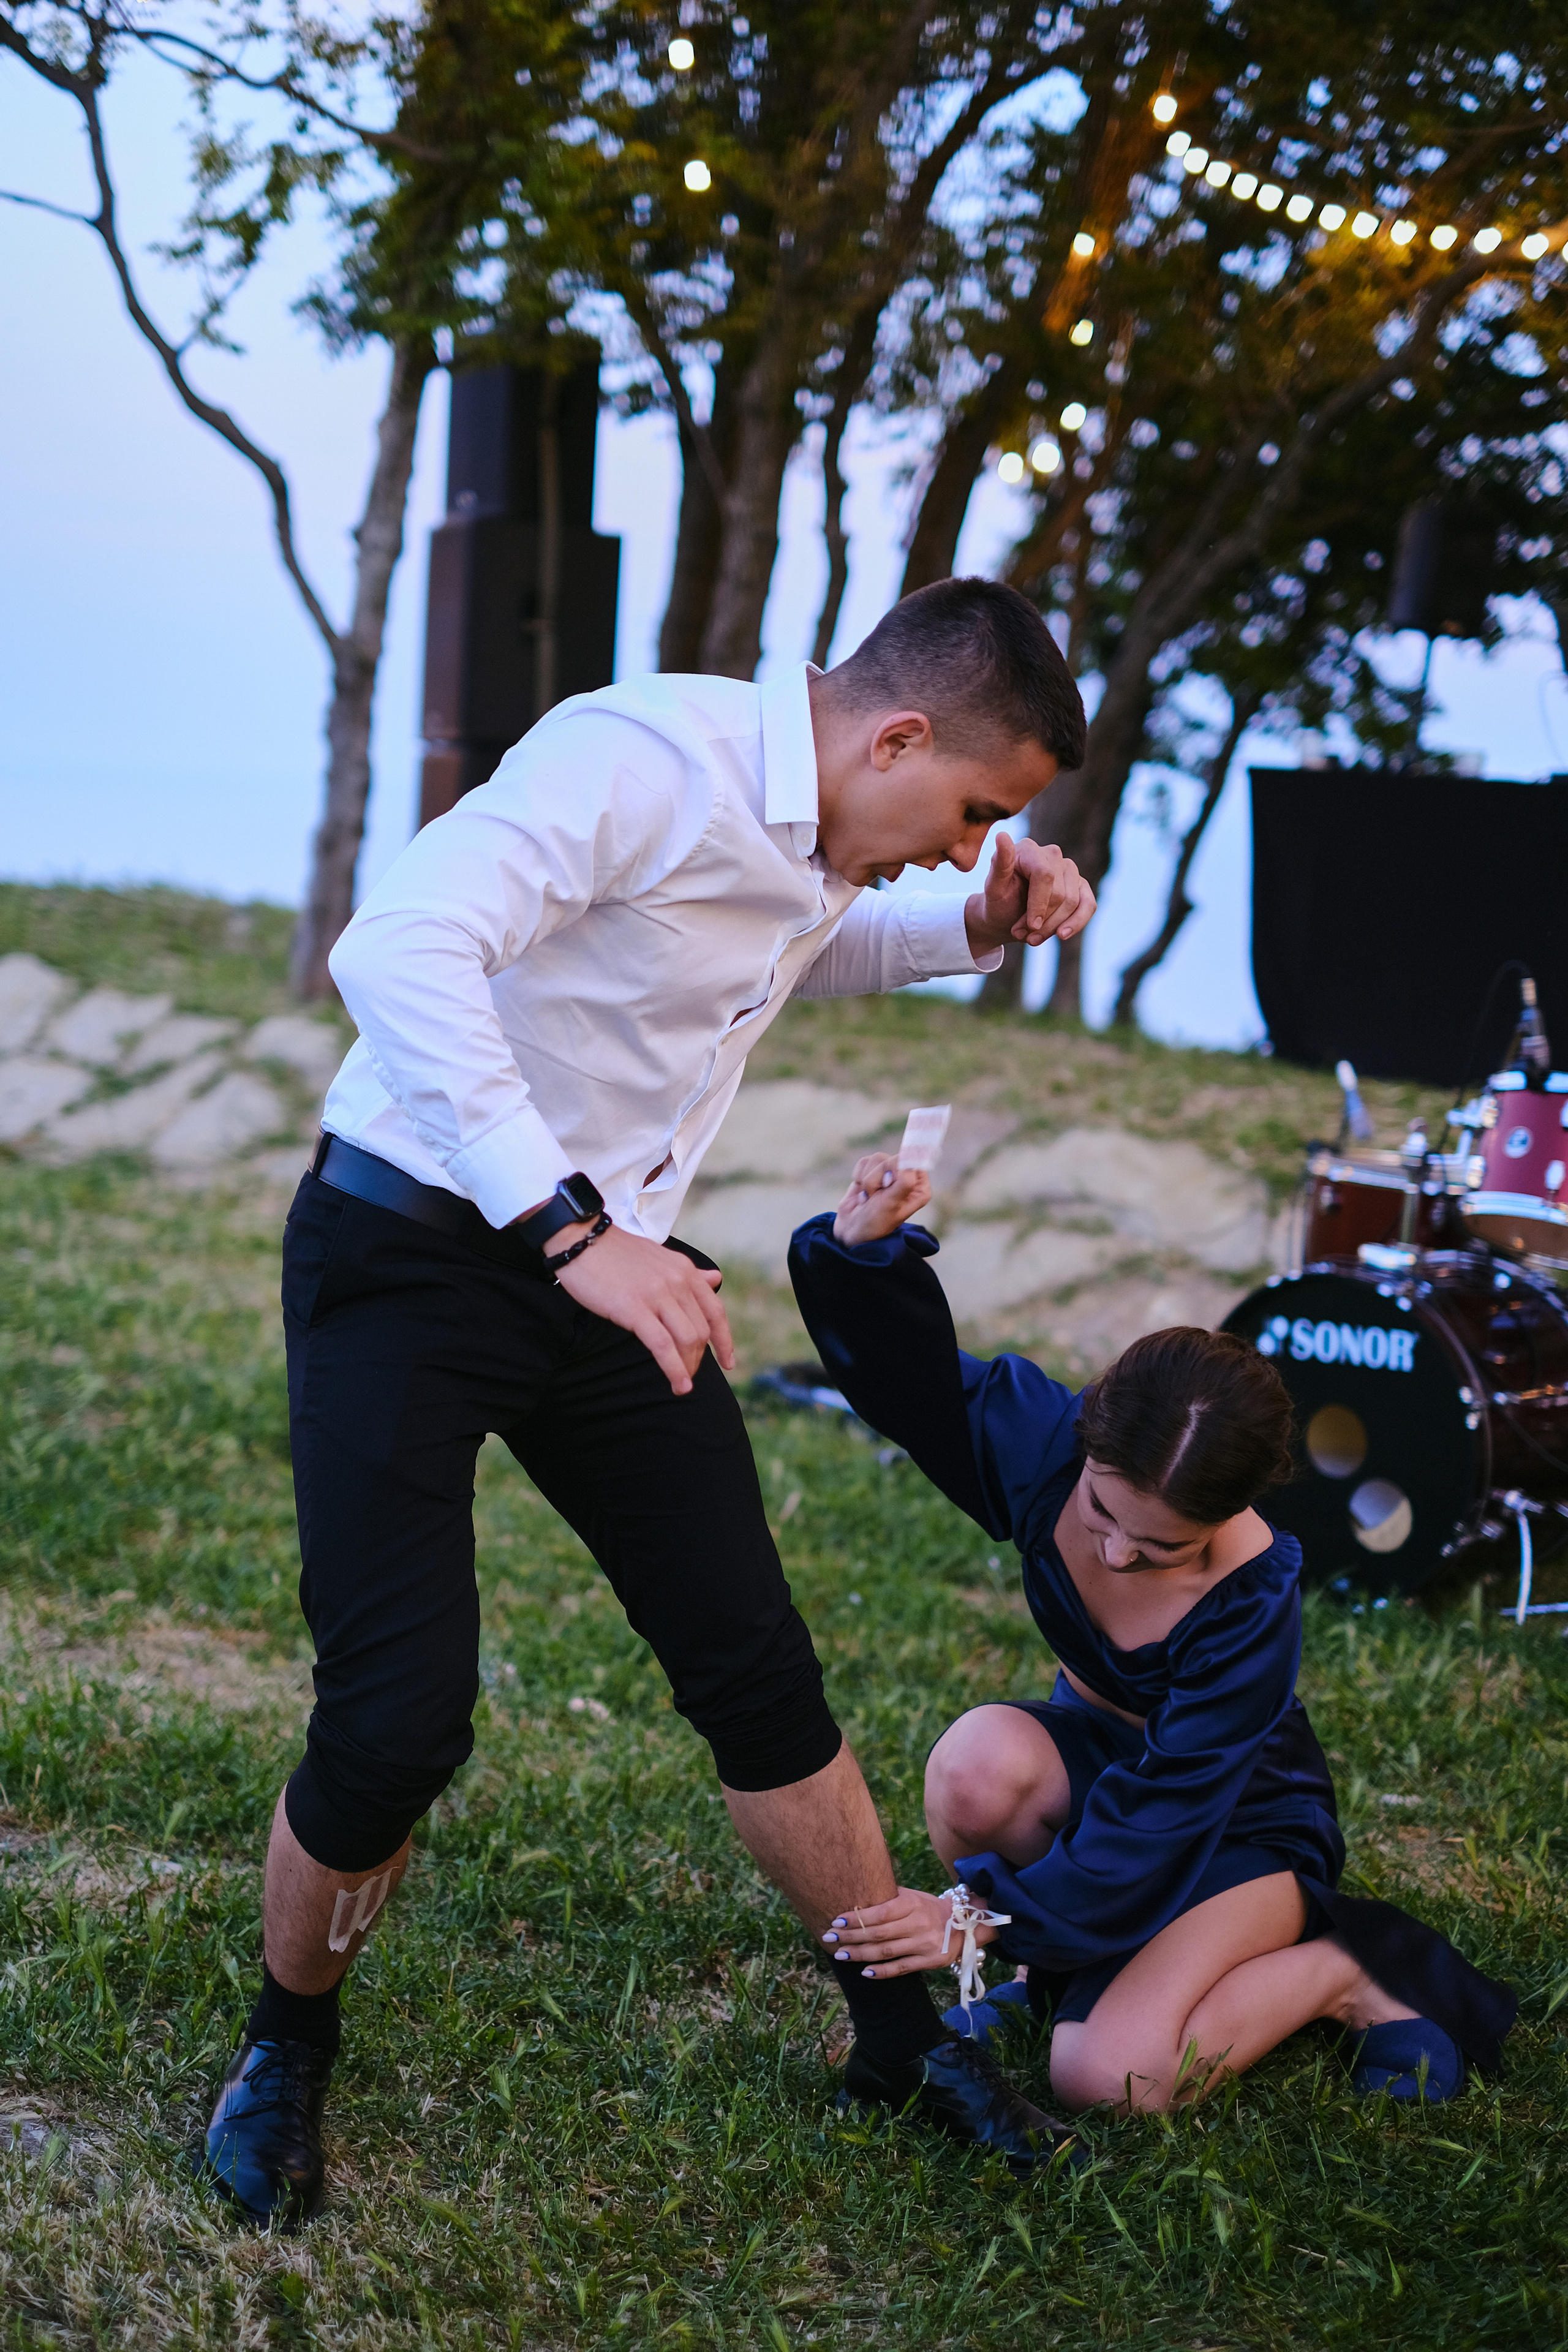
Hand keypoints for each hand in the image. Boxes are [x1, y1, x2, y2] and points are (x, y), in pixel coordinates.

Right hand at [547, 1223, 734, 1394]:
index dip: (725, 1341)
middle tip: (688, 1375)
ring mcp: (657, 1295)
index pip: (715, 1311)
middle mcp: (677, 1282)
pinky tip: (677, 1384)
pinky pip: (663, 1346)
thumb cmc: (616, 1253)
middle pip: (701, 1331)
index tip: (728, 1362)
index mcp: (685, 1270)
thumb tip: (716, 1279)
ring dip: (688, 1367)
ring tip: (681, 1384)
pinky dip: (674, 1369)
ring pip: (688, 1340)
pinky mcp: (635, 1309)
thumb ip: (688, 1273)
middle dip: (698, 1359)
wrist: (580, 1240)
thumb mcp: (659, 1258)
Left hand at [822, 1886, 997, 1979]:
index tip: (835, 1922)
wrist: (964, 1924)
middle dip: (851, 1937)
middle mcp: (918, 1924)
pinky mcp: (930, 1961)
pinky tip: (865, 1972)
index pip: (879, 1913)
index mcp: (912, 1904)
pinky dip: (882, 1972)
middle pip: (879, 1934)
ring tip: (840, 1955)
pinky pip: (902, 1968)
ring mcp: (924, 1944)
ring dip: (861, 1955)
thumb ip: (888, 1898)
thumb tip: (856, 1898)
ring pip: (887, 1952)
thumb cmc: (928, 1908)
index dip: (856, 1918)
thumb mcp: (912, 1896)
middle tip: (829, 1939)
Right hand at [832, 1151, 931, 1244]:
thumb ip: (904, 1182)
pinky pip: (864, 1162)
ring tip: (867, 1198)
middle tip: (875, 1196)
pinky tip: (861, 1193)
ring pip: (877, 1159)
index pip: (914, 1162)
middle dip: (877, 1177)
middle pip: (892, 1159)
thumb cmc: (875, 1222)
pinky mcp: (872, 1172)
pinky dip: (859, 1177)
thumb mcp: (891, 1204)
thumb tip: (909, 1159)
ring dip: (867, 1180)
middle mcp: (907, 1179)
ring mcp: (889, 1175)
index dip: (897, 1169)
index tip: (887, 1185)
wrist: (851, 1231)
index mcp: (919, 1188)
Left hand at [964, 833, 1095, 958]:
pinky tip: (1061, 935)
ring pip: (1074, 902)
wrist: (1006, 917)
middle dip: (1043, 921)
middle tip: (1023, 935)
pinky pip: (1088, 905)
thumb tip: (1002, 835)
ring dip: (1054, 927)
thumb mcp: (993, 888)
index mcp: (1029, 849)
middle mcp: (1052, 854)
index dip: (1039, 905)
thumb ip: (999, 864)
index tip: (1030, 927)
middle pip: (1060, 893)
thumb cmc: (998, 902)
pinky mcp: (1080, 885)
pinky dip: (1076, 924)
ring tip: (1032, 939)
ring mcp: (1069, 869)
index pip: (1045, 876)